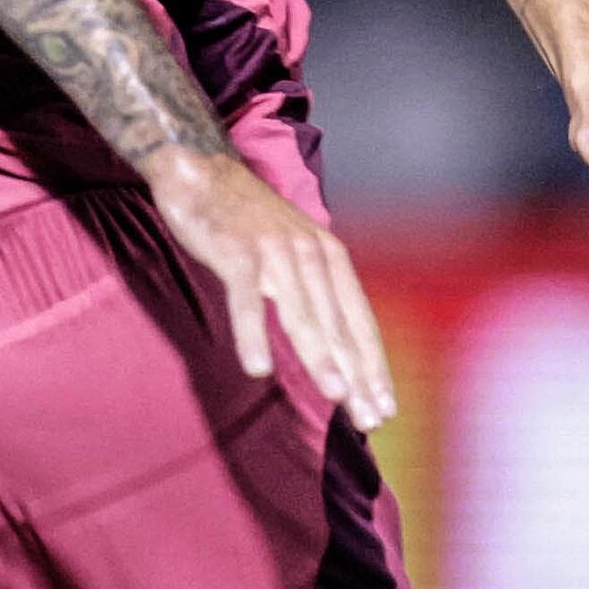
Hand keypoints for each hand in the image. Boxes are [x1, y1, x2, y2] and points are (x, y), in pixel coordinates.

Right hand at [141, 147, 396, 432]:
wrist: (204, 171)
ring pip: (303, 314)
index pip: (360, 321)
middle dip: (358, 374)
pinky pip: (246, 299)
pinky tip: (258, 368)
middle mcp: (311, 253)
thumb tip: (332, 347)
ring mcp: (275, 252)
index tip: (385, 408)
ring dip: (320, 357)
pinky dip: (253, 334)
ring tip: (336, 396)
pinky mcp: (237, 252)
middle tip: (371, 417)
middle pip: (339, 325)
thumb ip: (312, 294)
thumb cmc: (249, 221)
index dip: (374, 366)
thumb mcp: (294, 252)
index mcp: (330, 257)